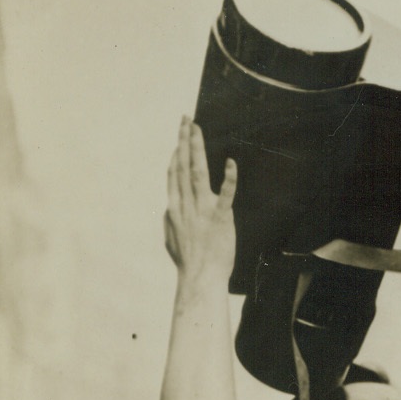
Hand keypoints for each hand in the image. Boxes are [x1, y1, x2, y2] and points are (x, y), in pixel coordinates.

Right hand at [164, 117, 236, 281]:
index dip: (176, 154)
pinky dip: (228, 179)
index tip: (179, 139)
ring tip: (197, 129)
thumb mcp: (171, 239)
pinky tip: (231, 163)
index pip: (173, 175)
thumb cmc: (188, 263)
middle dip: (184, 141)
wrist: (200, 279)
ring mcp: (201, 211)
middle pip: (182, 166)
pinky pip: (225, 196)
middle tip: (186, 120)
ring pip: (197, 173)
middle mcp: (185, 205)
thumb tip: (169, 208)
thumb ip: (171, 220)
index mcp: (174, 209)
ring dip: (196, 148)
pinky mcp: (219, 220)